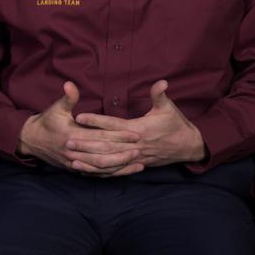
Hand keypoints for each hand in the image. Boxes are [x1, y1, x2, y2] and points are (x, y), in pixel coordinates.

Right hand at [18, 82, 140, 175]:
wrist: (31, 141)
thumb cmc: (46, 122)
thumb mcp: (55, 108)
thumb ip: (67, 98)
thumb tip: (70, 84)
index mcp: (72, 135)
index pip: (100, 136)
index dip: (118, 136)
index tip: (134, 134)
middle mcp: (74, 152)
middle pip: (103, 154)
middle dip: (123, 152)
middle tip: (140, 149)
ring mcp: (75, 163)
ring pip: (101, 167)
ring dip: (120, 166)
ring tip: (137, 163)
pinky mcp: (76, 169)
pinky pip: (96, 174)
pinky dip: (112, 174)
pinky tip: (125, 172)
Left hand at [70, 80, 205, 170]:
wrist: (187, 147)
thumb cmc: (176, 125)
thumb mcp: (169, 108)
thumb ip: (160, 95)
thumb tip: (161, 81)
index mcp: (139, 129)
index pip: (113, 125)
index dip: (96, 121)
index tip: (79, 117)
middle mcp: (134, 146)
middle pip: (106, 145)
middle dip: (86, 144)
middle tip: (67, 141)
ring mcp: (134, 158)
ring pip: (108, 162)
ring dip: (90, 161)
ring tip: (71, 159)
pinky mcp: (135, 165)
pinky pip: (115, 171)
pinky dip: (100, 172)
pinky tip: (86, 172)